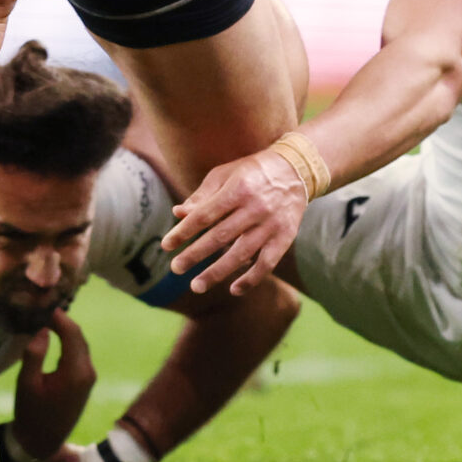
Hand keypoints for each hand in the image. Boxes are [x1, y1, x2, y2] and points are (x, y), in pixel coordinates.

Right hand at [7, 308, 94, 461]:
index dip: (58, 316)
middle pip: (79, 336)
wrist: (42, 442)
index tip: (42, 305)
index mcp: (75, 371)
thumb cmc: (31, 413)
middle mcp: (88, 372)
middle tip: (43, 309)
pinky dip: (69, 343)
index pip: (72, 332)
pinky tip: (54, 338)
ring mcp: (89, 378)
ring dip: (66, 331)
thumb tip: (42, 329)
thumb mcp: (26, 383)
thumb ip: (34, 354)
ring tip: (46, 320)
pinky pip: (80, 355)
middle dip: (63, 321)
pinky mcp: (86, 383)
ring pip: (80, 345)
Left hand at [162, 149, 308, 294]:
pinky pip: (267, 263)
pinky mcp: (285, 238)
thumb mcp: (225, 175)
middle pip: (221, 236)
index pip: (205, 214)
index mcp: (237, 188)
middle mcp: (255, 207)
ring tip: (196, 286)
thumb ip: (202, 196)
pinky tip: (234, 290)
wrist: (295, 170)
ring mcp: (271, 225)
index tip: (166, 245)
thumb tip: (178, 213)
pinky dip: (251, 279)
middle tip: (175, 268)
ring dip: (218, 272)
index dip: (184, 231)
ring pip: (242, 253)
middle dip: (195, 254)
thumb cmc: (250, 172)